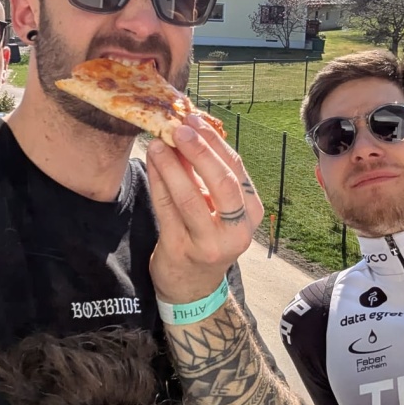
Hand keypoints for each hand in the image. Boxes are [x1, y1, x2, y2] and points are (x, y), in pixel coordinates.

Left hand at [145, 114, 263, 302]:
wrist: (192, 285)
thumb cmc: (207, 235)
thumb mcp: (219, 207)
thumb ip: (209, 174)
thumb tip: (190, 129)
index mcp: (251, 212)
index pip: (235, 169)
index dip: (214, 142)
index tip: (195, 119)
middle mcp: (237, 230)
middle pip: (221, 182)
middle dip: (199, 151)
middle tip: (179, 128)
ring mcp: (209, 243)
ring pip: (189, 197)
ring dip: (171, 165)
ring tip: (158, 143)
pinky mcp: (181, 250)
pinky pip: (166, 209)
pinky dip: (157, 182)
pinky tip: (151, 164)